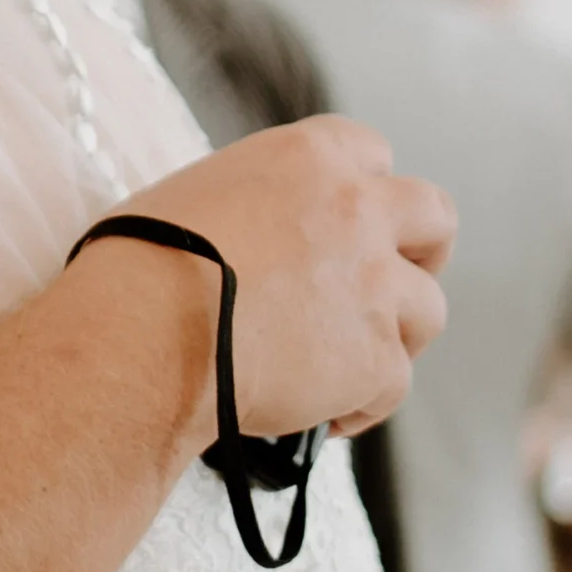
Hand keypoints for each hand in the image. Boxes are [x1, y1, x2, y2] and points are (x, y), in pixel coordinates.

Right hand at [112, 117, 452, 441]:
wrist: (142, 335)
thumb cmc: (137, 267)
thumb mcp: (189, 196)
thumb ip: (248, 204)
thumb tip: (248, 237)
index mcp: (306, 158)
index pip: (371, 153)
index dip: (366, 190)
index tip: (351, 219)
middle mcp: (355, 210)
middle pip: (434, 217)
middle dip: (423, 251)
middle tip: (391, 283)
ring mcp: (374, 285)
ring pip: (427, 310)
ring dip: (394, 336)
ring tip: (347, 364)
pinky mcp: (374, 357)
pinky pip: (393, 384)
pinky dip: (364, 405)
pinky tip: (327, 418)